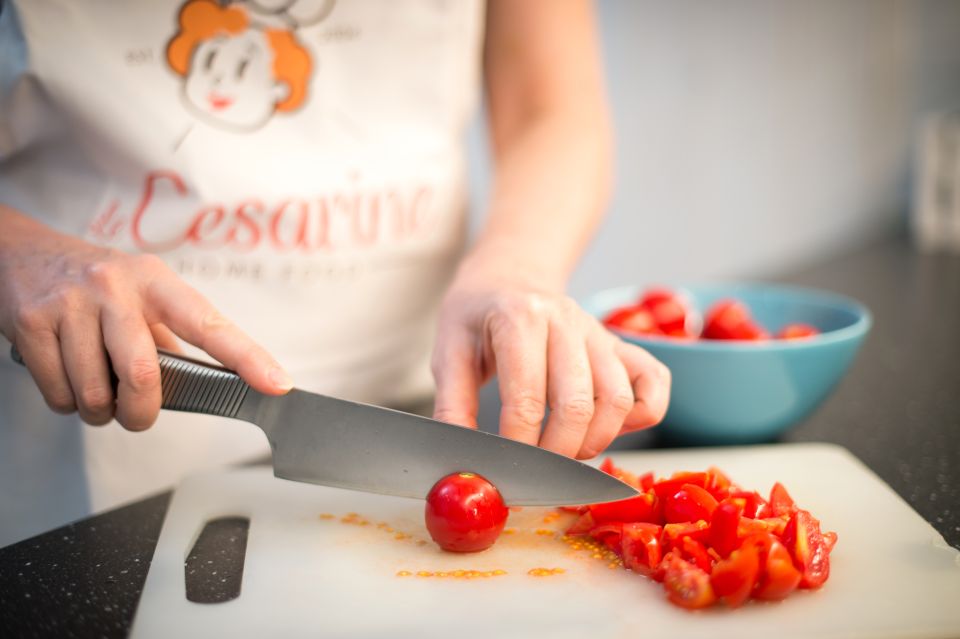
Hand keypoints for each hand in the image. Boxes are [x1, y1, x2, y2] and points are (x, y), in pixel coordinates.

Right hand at [0, 207, 291, 429]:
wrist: (21, 252)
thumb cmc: (95, 284)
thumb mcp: (141, 294)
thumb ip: (169, 336)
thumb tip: (207, 384)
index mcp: (155, 282)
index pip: (209, 324)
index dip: (247, 357)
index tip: (277, 383)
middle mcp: (115, 287)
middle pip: (144, 373)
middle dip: (142, 411)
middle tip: (137, 414)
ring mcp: (71, 303)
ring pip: (96, 394)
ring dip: (100, 411)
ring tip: (96, 388)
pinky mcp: (31, 323)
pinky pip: (59, 394)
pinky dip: (67, 404)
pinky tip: (67, 379)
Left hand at [431, 264, 670, 459]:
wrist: (509, 276)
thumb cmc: (477, 315)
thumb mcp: (448, 350)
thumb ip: (453, 404)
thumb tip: (463, 457)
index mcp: (521, 318)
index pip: (527, 398)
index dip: (517, 445)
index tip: (503, 467)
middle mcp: (567, 321)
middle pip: (578, 406)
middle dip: (556, 453)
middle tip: (534, 467)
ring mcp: (600, 332)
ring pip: (618, 400)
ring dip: (595, 440)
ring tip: (565, 450)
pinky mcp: (621, 344)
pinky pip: (654, 382)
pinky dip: (640, 415)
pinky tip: (606, 426)